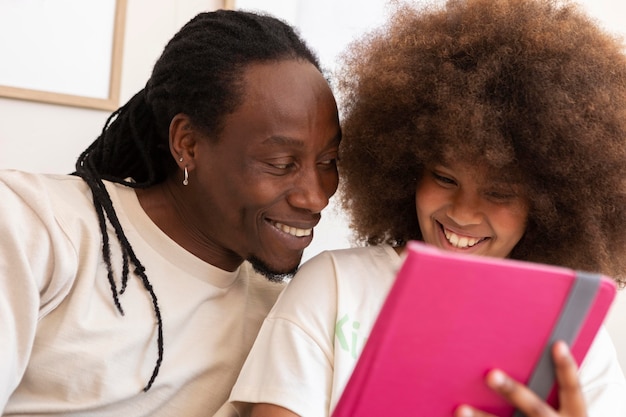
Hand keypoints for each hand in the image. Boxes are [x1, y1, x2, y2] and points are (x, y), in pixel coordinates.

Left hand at [454, 341, 587, 416]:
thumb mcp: (565, 411)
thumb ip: (547, 389)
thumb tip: (513, 360)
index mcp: (575, 415)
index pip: (572, 389)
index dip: (566, 368)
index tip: (558, 344)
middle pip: (534, 407)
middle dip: (511, 390)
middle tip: (490, 374)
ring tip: (460, 409)